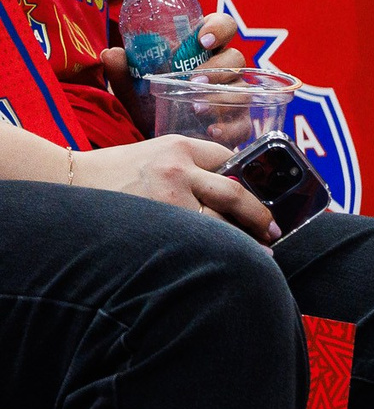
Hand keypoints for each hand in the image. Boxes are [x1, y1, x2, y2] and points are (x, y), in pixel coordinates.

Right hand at [66, 135, 279, 240]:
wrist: (67, 182)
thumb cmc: (115, 172)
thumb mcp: (155, 155)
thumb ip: (191, 166)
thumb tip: (233, 191)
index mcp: (179, 148)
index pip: (230, 160)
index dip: (248, 180)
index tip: (262, 197)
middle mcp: (177, 170)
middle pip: (236, 194)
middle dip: (259, 216)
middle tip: (272, 230)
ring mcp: (167, 199)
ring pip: (220, 222)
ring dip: (243, 240)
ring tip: (260, 252)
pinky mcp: (156, 223)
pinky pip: (197, 239)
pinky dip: (215, 249)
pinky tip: (228, 260)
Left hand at [102, 12, 244, 133]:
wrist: (154, 142)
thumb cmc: (150, 106)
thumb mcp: (133, 89)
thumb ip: (123, 72)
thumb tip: (111, 53)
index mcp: (203, 51)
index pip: (223, 26)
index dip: (219, 28)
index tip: (202, 40)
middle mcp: (223, 70)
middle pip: (235, 58)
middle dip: (218, 67)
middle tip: (194, 81)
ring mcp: (233, 97)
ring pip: (242, 90)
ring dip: (222, 97)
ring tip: (198, 107)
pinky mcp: (237, 124)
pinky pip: (243, 124)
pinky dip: (230, 127)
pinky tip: (212, 130)